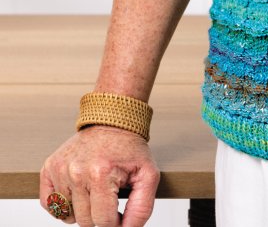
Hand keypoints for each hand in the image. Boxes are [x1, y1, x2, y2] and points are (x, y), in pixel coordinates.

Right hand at [40, 126, 159, 226]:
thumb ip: (141, 208)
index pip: (103, 222)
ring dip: (83, 210)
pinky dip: (64, 206)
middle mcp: (76, 172)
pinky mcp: (49, 168)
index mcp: (101, 173)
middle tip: (109, 196)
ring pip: (68, 216)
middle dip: (100, 215)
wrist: (112, 121)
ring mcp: (60, 170)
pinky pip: (50, 205)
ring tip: (95, 191)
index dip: (115, 223)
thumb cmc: (129, 148)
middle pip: (85, 221)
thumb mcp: (148, 174)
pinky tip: (79, 193)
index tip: (120, 211)